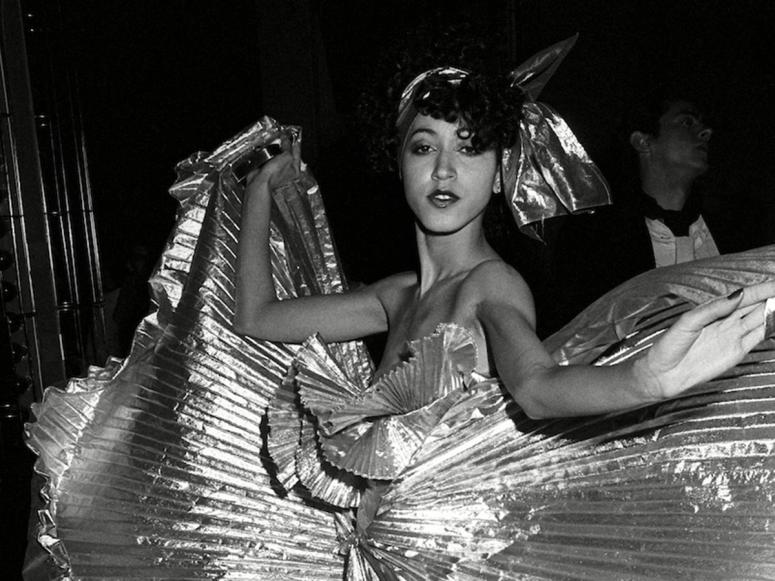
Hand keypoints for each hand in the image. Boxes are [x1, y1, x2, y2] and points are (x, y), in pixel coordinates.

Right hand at [244, 132, 300, 196]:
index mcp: (295, 169)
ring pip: (279, 155)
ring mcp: (277, 169)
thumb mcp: (286, 157)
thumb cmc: (274, 174)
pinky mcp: (268, 168)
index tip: (293, 135)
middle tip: (284, 137)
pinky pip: (270, 157)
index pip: (297, 153)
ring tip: (277, 141)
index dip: (295, 143)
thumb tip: (286, 139)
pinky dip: (269, 152)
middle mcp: (287, 170)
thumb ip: (288, 147)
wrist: (259, 181)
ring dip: (277, 148)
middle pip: (288, 154)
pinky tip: (268, 148)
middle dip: (286, 145)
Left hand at [637, 281, 774, 399]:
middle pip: (756, 305)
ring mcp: (733, 336)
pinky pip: (758, 337)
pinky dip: (771, 328)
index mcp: (714, 309)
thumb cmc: (669, 346)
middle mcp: (726, 321)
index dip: (762, 289)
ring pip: (761, 319)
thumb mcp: (688, 322)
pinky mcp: (737, 352)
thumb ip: (713, 309)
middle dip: (773, 297)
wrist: (663, 374)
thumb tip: (737, 295)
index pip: (744, 296)